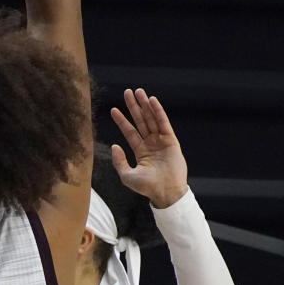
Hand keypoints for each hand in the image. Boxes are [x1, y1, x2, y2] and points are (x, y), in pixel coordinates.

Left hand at [110, 88, 188, 208]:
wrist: (165, 192)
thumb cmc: (146, 187)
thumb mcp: (127, 175)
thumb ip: (119, 161)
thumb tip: (114, 145)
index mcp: (141, 151)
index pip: (129, 132)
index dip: (122, 120)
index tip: (113, 109)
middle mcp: (151, 143)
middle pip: (140, 121)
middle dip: (134, 107)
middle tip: (128, 92)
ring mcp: (161, 141)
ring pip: (151, 119)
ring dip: (145, 105)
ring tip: (138, 92)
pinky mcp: (171, 141)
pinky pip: (163, 123)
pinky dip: (158, 112)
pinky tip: (152, 101)